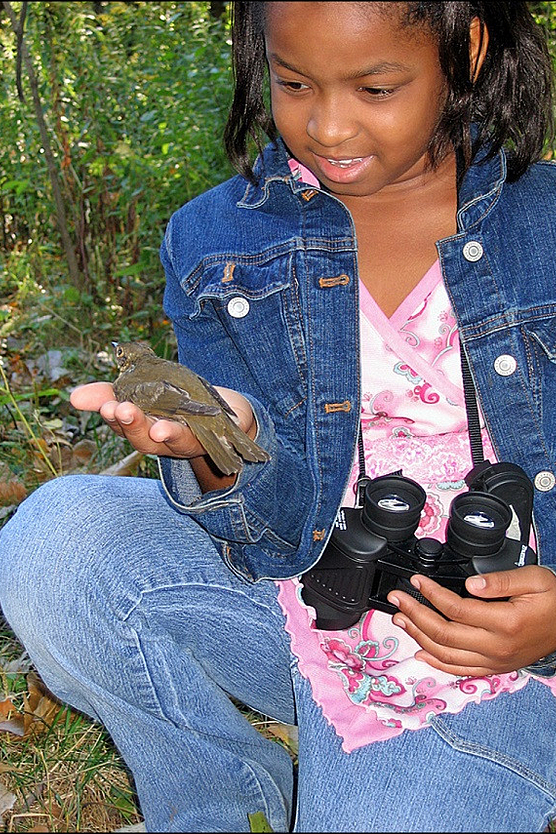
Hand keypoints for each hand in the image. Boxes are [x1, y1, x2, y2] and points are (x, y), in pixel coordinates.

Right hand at [70, 382, 255, 459]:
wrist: (224, 416)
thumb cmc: (178, 402)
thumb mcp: (146, 391)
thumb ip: (112, 392)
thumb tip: (74, 397)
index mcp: (141, 425)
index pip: (119, 419)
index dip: (107, 410)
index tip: (95, 403)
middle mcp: (158, 439)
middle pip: (140, 437)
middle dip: (129, 423)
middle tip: (118, 410)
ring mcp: (182, 442)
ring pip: (165, 441)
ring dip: (157, 433)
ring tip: (154, 427)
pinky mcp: (208, 439)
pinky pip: (195, 438)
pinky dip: (180, 435)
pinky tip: (169, 429)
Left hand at [387, 565, 555, 676]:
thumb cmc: (554, 600)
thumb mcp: (535, 579)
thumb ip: (501, 580)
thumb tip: (470, 584)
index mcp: (505, 622)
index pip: (455, 609)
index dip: (431, 593)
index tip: (417, 580)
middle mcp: (496, 647)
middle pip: (442, 633)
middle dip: (414, 613)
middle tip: (397, 598)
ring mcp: (494, 661)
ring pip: (445, 654)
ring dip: (418, 636)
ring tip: (400, 619)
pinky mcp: (494, 668)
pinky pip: (459, 670)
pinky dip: (436, 662)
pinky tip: (420, 651)